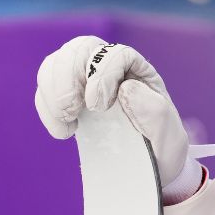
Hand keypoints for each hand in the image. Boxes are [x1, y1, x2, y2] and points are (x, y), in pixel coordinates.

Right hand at [34, 36, 189, 185]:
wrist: (148, 165)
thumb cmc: (161, 144)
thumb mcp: (169, 134)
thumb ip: (154, 111)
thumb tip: (126, 87)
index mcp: (138, 70)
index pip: (115, 54)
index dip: (101, 74)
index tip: (97, 107)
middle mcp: (110, 67)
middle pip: (79, 49)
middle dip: (67, 78)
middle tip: (71, 111)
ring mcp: (85, 78)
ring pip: (56, 64)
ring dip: (52, 91)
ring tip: (65, 121)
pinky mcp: (67, 94)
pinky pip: (45, 88)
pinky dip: (45, 106)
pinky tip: (62, 130)